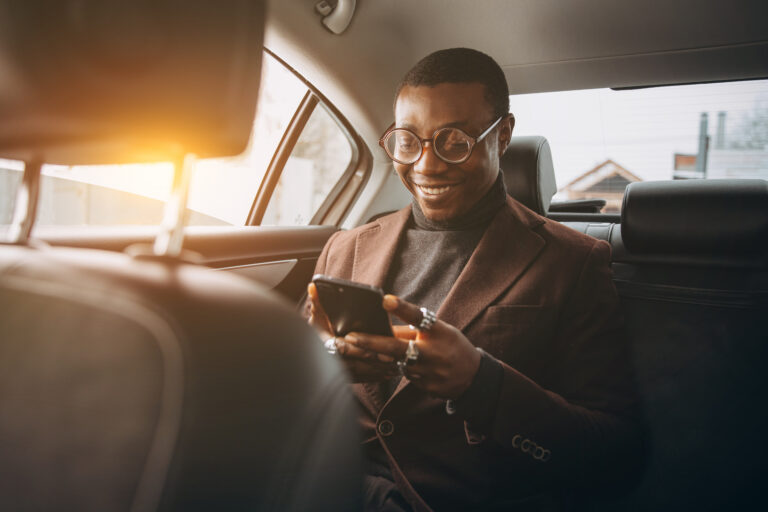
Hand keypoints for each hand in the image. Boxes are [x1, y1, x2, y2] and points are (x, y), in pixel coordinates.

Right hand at [307, 283, 397, 382]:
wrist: (307, 358)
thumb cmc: (313, 334)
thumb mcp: (315, 318)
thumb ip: (317, 303)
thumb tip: (314, 285)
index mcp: (325, 345)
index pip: (343, 349)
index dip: (360, 350)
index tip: (377, 350)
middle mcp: (331, 362)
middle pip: (356, 364)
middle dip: (375, 362)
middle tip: (392, 359)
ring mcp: (338, 373)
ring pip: (361, 374)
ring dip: (378, 371)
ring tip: (396, 367)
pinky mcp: (345, 380)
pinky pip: (362, 380)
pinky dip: (375, 378)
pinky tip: (388, 374)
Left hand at [345, 294, 481, 399]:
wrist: (473, 377)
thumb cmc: (451, 346)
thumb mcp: (439, 331)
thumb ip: (413, 330)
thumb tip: (384, 328)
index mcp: (438, 331)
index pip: (418, 317)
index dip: (402, 308)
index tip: (385, 300)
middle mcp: (432, 352)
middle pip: (396, 348)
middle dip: (370, 343)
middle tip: (349, 337)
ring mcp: (428, 372)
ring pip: (396, 364)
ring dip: (379, 359)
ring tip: (360, 352)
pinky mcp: (425, 387)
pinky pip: (404, 375)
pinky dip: (398, 369)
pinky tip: (399, 366)